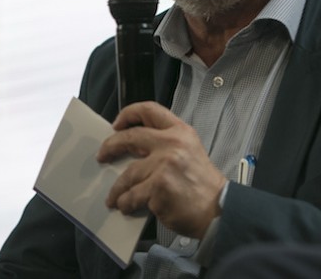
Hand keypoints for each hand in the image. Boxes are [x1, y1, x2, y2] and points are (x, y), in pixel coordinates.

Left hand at [96, 102, 226, 238]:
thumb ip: (167, 145)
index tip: (116, 124)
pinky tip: (126, 207)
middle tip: (103, 155)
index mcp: (181, 132)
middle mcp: (172, 143)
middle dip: (111, 146)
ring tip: (115, 197)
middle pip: (130, 137)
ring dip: (117, 188)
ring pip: (128, 174)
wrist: (218, 210)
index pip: (150, 110)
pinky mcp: (158, 186)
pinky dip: (125, 203)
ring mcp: (164, 164)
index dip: (129, 113)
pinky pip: (132, 195)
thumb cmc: (203, 186)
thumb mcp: (190, 152)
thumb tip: (135, 151)